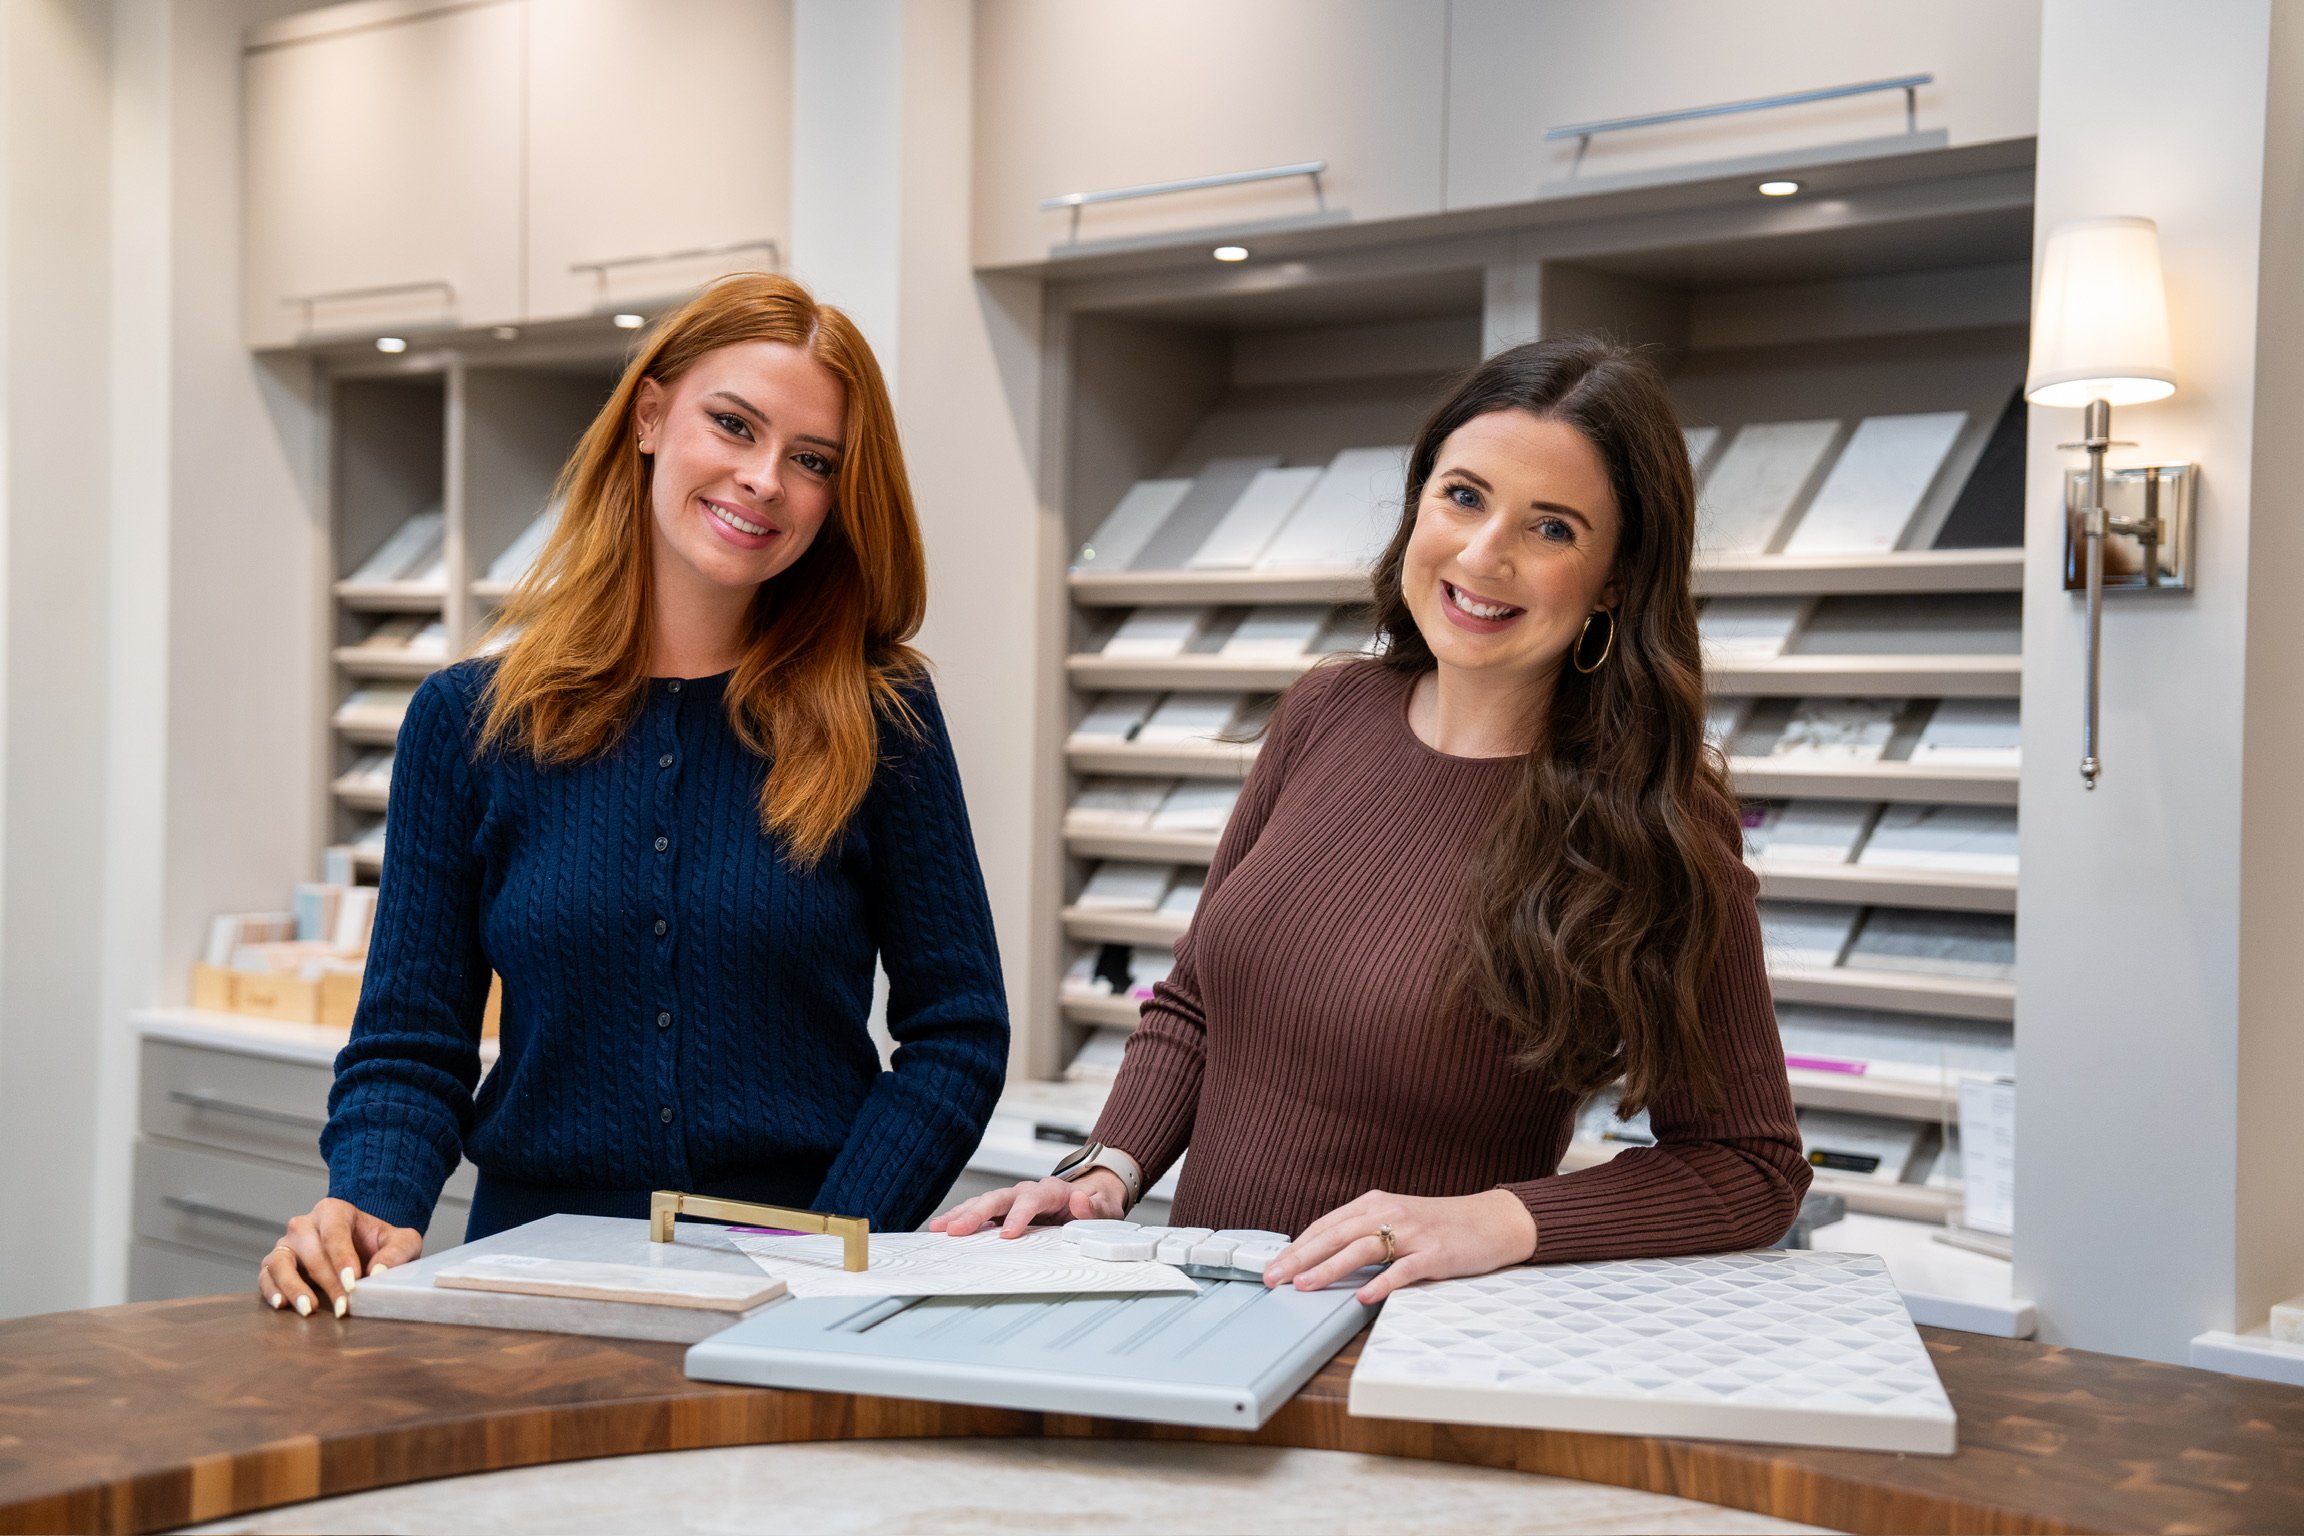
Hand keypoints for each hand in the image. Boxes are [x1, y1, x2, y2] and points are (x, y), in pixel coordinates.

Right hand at [257, 1197, 422, 1317]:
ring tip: (309, 1308)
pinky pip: (266, 1275)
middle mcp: (305, 1224)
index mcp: (334, 1211)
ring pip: (280, 1262)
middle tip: (343, 1306)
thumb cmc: (381, 1244)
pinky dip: (270, 1290)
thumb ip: (396, 1253)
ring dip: (293, 1287)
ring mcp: (287, 1244)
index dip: (342, 1258)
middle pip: (311, 1251)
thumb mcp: (402, 1242)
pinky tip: (282, 1305)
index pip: (334, 1232)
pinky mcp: (275, 1263)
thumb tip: (377, 1273)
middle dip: (328, 1281)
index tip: (353, 1282)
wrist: (365, 1248)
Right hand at [928, 1170, 1127, 1237]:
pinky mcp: (1006, 1210)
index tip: (1007, 1233)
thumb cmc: (1096, 1205)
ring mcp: (1015, 1199)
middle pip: (999, 1197)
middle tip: (957, 1230)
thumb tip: (1080, 1200)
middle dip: (976, 1213)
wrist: (1093, 1197)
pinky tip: (944, 1227)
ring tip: (939, 1227)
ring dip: (962, 1214)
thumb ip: (1093, 1207)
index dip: (1019, 1215)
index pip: (1032, 1199)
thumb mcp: (1105, 1208)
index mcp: (1052, 1191)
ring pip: (985, 1202)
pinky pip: (981, 1212)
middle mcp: (1029, 1191)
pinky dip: (962, 1218)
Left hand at [1262, 1188, 1537, 1304]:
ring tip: (1305, 1286)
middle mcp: (1389, 1213)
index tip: (1273, 1265)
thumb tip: (1322, 1256)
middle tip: (1274, 1277)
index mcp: (1374, 1204)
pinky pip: (1402, 1270)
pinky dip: (1381, 1283)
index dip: (1297, 1246)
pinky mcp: (1434, 1254)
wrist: (1491, 1221)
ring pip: (1361, 1249)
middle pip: (1335, 1235)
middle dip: (1300, 1258)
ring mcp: (1412, 1233)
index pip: (1326, 1225)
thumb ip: (1363, 1232)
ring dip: (1329, 1268)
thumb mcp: (1396, 1219)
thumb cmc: (1440, 1224)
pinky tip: (1363, 1296)